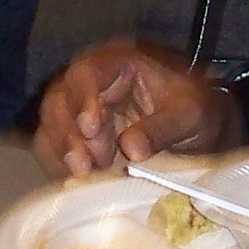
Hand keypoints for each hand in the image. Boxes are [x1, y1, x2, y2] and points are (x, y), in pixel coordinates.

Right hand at [30, 39, 239, 178]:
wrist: (198, 129)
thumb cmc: (195, 110)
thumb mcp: (191, 113)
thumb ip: (163, 127)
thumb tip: (131, 149)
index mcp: (117, 65)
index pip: (86, 73)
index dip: (82, 99)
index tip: (91, 129)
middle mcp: (90, 85)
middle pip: (58, 101)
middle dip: (69, 135)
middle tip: (90, 164)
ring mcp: (78, 112)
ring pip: (50, 127)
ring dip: (63, 154)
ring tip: (87, 175)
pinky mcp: (76, 140)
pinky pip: (52, 151)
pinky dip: (60, 168)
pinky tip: (78, 183)